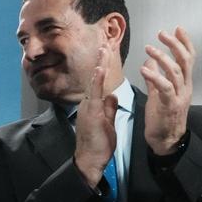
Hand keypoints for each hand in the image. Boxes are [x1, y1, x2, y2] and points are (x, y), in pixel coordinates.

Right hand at [73, 46, 118, 186]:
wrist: (89, 160)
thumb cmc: (98, 144)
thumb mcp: (107, 122)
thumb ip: (109, 108)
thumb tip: (113, 96)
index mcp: (94, 105)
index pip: (100, 82)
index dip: (104, 66)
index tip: (108, 52)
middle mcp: (89, 103)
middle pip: (96, 77)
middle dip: (101, 60)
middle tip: (105, 42)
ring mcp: (88, 107)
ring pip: (95, 82)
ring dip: (99, 64)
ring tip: (103, 48)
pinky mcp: (90, 113)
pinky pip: (94, 93)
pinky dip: (97, 80)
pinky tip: (100, 69)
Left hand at [141, 27, 193, 154]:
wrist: (165, 140)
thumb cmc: (162, 117)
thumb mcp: (158, 93)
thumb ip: (155, 76)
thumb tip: (150, 59)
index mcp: (184, 83)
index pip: (189, 59)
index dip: (184, 43)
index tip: (178, 28)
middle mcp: (185, 87)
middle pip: (185, 61)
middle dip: (175, 44)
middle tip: (162, 33)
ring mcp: (179, 96)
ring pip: (175, 72)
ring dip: (162, 57)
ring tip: (149, 47)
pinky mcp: (169, 105)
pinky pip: (165, 87)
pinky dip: (155, 76)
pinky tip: (144, 69)